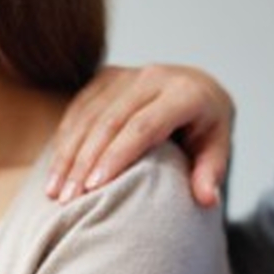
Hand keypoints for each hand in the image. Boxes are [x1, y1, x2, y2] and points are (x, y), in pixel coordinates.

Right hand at [48, 64, 233, 206]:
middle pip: (109, 121)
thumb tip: (206, 199)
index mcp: (184, 93)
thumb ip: (211, 173)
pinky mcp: (105, 77)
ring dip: (67, 155)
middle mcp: (153, 77)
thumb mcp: (218, 148)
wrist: (195, 88)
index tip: (94, 187)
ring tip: (55, 191)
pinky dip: (64, 140)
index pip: (143, 126)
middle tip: (68, 198)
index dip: (116, 156)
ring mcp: (125, 74)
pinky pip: (78, 109)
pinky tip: (55, 171)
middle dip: (84, 162)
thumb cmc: (206, 127)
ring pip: (88, 115)